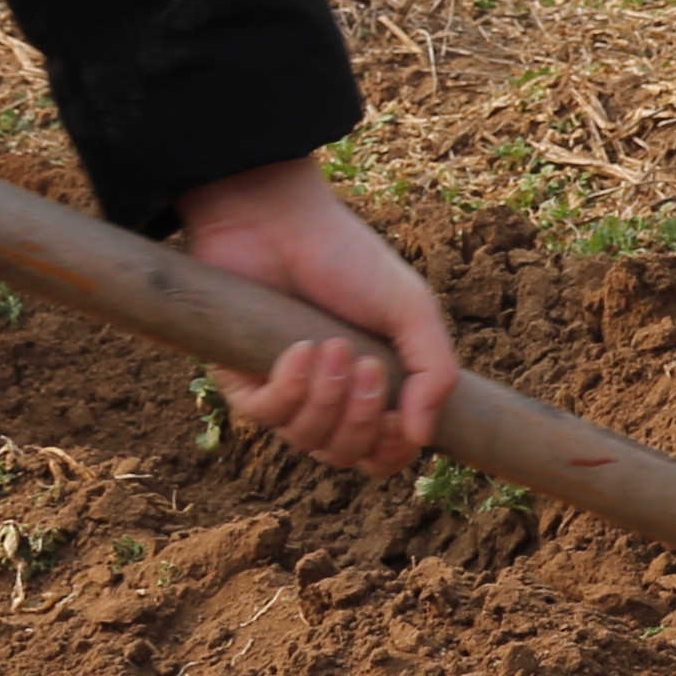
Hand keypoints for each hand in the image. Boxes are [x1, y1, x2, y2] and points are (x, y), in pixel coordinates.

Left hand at [180, 157, 459, 475]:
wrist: (280, 219)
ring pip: (306, 441)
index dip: (393, 450)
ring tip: (333, 346)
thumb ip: (434, 371)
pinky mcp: (242, 380)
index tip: (400, 419)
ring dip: (327, 399)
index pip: (382, 454)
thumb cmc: (348, 258)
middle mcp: (326, 398)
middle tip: (366, 366)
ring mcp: (284, 392)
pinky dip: (290, 387)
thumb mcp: (411, 309)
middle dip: (361, 420)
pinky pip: (265, 417)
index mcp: (369, 386)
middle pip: (346, 455)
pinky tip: (301, 348)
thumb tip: (424, 437)